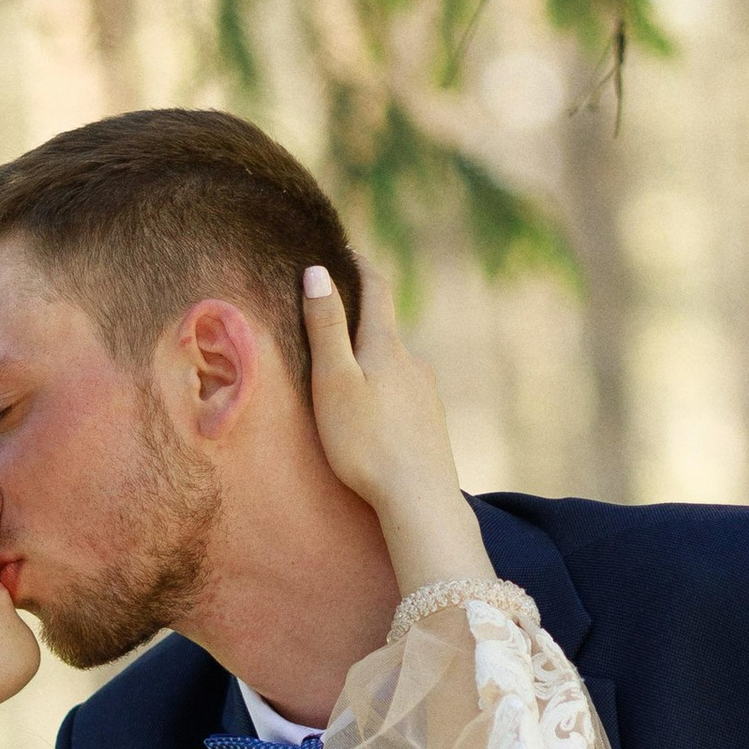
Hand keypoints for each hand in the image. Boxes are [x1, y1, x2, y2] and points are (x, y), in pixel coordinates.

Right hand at [301, 266, 490, 597]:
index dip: (360, 266)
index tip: (347, 250)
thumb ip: (326, 327)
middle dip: (360, 318)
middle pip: (384, 329)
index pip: (376, 289)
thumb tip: (318, 271)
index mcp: (386, 346)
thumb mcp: (334, 380)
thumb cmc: (365, 442)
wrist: (418, 499)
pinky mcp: (430, 423)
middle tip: (332, 313)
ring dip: (371, 360)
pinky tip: (373, 414)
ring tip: (346, 372)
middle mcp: (413, 362)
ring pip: (394, 364)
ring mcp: (426, 393)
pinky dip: (383, 390)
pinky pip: (402, 393)